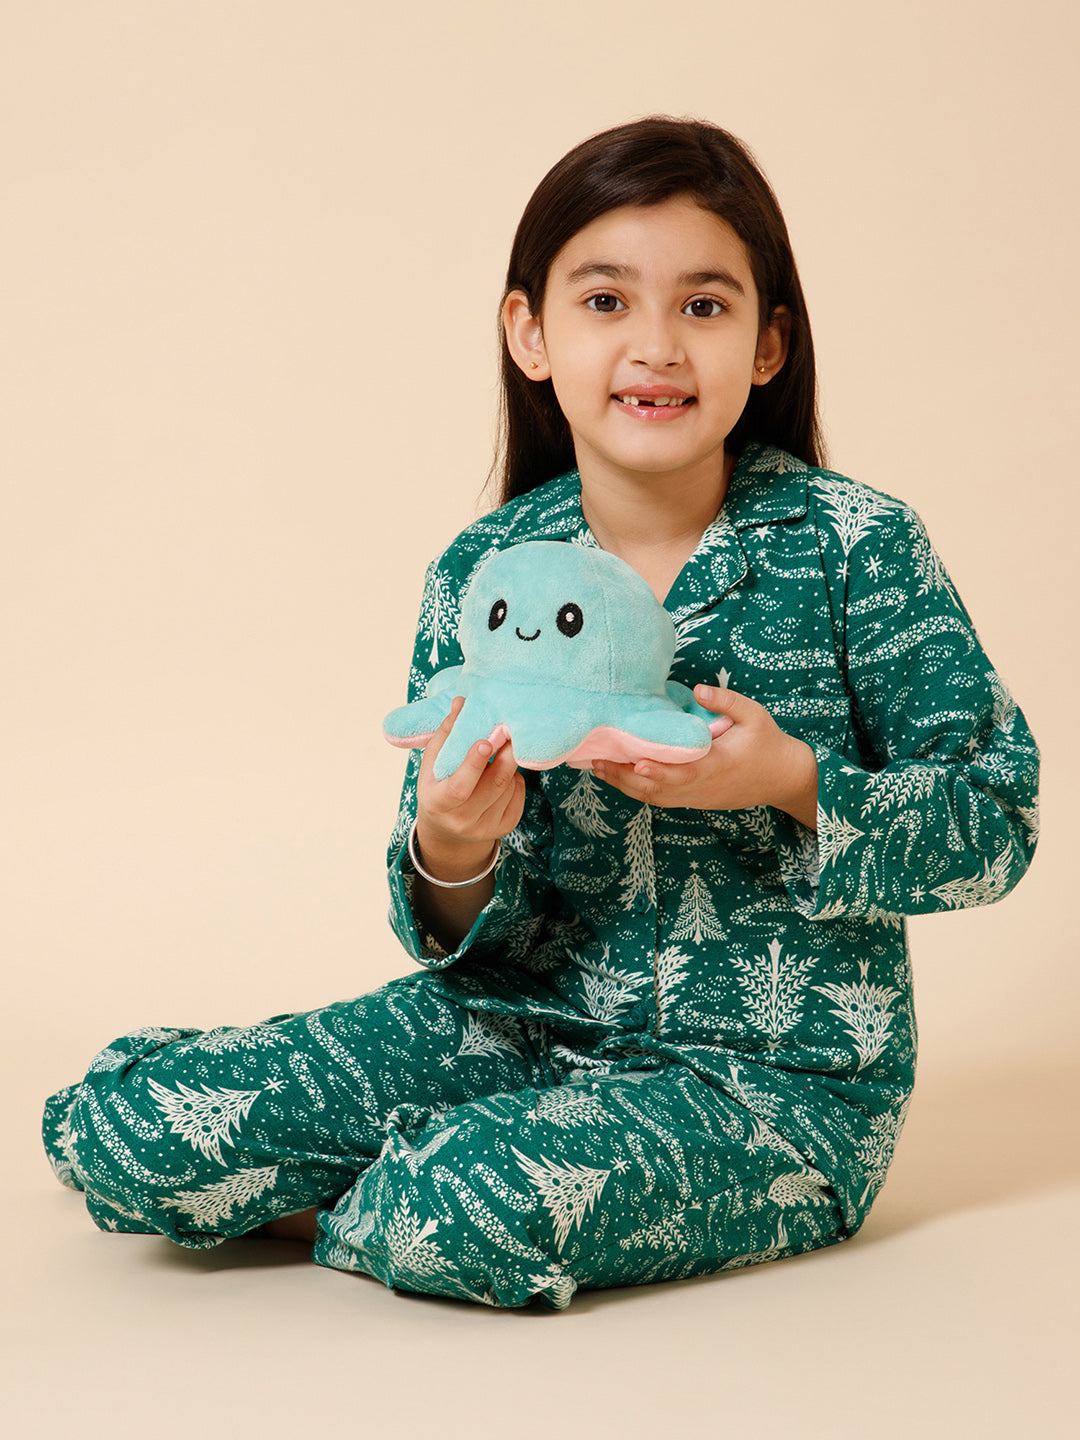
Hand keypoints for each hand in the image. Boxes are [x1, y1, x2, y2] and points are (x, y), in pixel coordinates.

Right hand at [414, 696, 525, 879]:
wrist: (448, 831)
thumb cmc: (438, 786)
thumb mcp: (433, 763)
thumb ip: (447, 733)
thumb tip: (461, 701)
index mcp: (438, 803)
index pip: (459, 787)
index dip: (474, 764)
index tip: (486, 741)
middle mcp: (462, 820)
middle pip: (495, 784)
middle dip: (506, 754)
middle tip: (509, 730)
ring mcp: (486, 827)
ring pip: (509, 786)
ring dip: (507, 764)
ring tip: (497, 755)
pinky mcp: (505, 827)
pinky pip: (519, 793)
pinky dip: (514, 779)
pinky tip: (500, 776)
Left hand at [592, 686, 818, 826]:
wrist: (785, 778)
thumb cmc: (769, 743)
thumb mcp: (755, 715)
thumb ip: (727, 701)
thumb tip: (698, 688)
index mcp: (716, 766)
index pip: (683, 772)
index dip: (659, 770)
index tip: (636, 762)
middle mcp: (701, 787)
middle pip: (658, 789)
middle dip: (625, 778)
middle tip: (596, 761)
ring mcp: (697, 797)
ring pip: (655, 798)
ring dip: (625, 786)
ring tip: (598, 769)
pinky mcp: (695, 801)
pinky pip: (662, 799)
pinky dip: (638, 790)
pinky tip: (619, 777)